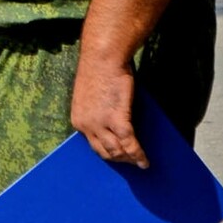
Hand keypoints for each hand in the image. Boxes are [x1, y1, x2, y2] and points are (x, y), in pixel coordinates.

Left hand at [71, 51, 148, 167]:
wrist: (102, 58)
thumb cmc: (99, 73)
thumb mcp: (91, 98)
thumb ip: (97, 114)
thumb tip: (111, 127)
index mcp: (77, 120)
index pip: (93, 145)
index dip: (108, 154)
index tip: (118, 158)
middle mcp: (85, 125)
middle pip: (105, 152)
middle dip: (120, 160)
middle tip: (133, 163)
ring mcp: (100, 124)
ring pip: (117, 151)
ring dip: (130, 159)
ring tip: (140, 163)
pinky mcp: (116, 119)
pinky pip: (130, 144)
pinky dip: (139, 155)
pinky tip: (145, 161)